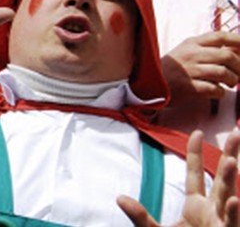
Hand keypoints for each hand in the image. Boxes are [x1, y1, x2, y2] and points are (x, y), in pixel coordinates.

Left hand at [118, 129, 239, 225]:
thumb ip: (140, 216)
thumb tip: (119, 198)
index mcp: (197, 206)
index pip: (196, 175)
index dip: (196, 154)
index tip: (197, 131)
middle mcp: (213, 211)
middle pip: (221, 179)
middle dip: (229, 156)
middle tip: (236, 132)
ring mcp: (221, 224)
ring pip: (228, 198)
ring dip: (231, 180)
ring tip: (231, 161)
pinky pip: (231, 225)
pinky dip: (233, 214)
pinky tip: (234, 200)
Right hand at [160, 32, 239, 102]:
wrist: (148, 84)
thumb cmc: (171, 68)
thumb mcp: (187, 52)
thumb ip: (208, 49)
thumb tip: (237, 51)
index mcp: (192, 43)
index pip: (220, 36)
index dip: (238, 40)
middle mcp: (192, 54)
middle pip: (227, 55)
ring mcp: (189, 70)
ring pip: (223, 72)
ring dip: (232, 80)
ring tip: (229, 83)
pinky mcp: (188, 87)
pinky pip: (214, 89)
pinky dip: (220, 92)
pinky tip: (217, 92)